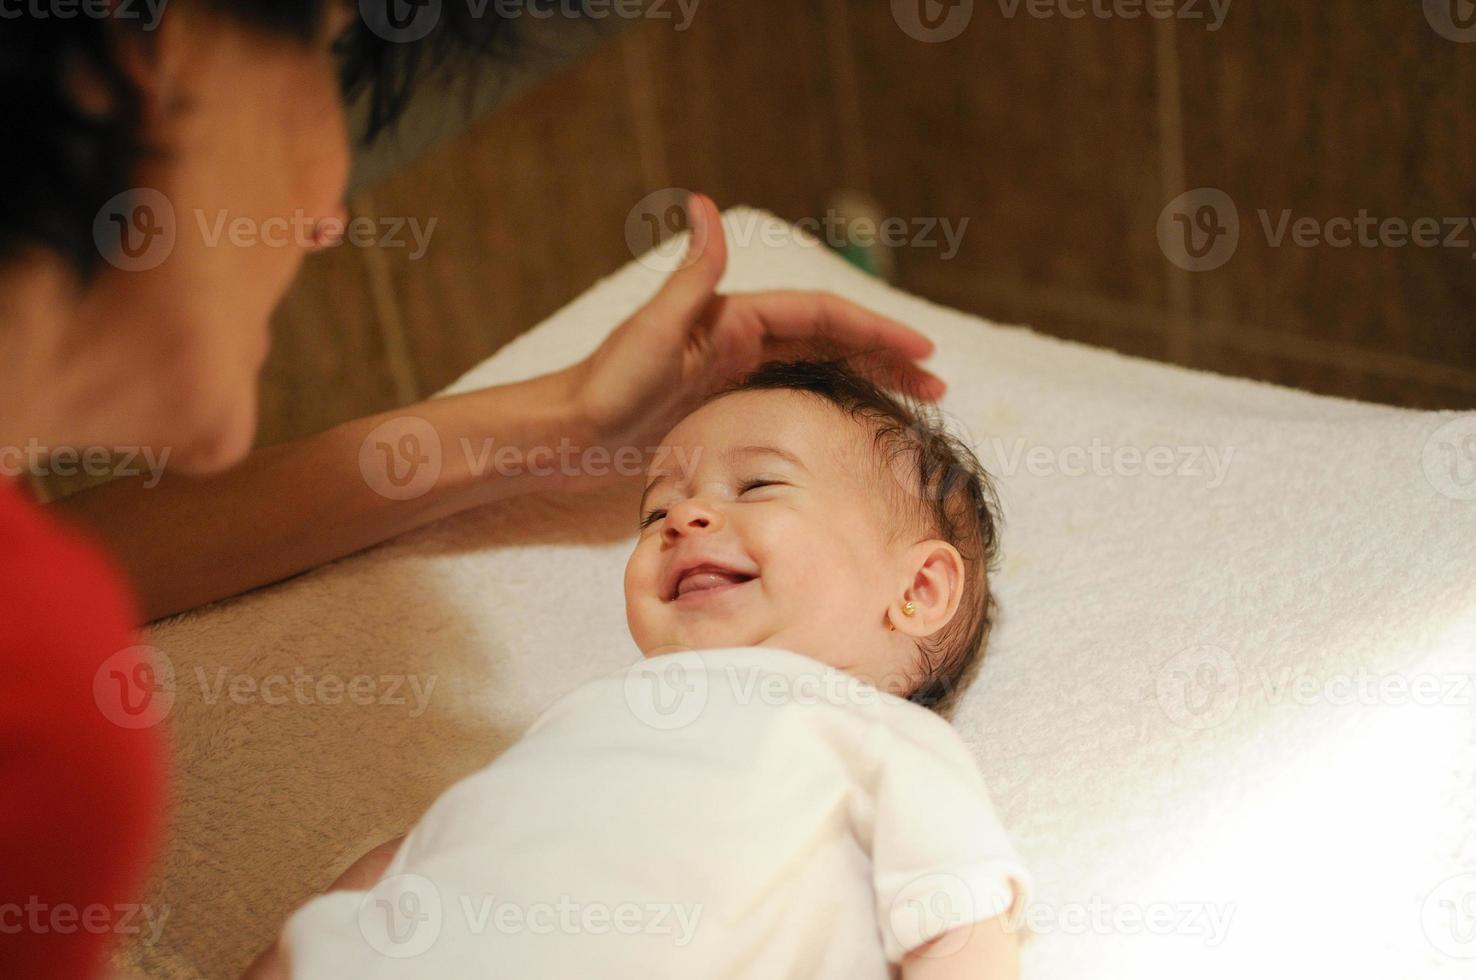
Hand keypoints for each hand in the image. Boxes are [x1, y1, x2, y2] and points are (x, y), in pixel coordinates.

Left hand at [559, 194, 945, 463]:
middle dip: (885, 359)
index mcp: (735, 318)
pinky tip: (850, 427)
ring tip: (912, 408)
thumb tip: (703, 202)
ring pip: (818, 372)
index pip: (822, 316)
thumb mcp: (654, 328)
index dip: (876, 330)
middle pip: (831, 343)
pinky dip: (829, 407)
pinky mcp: (724, 409)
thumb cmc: (606, 384)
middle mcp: (741, 341)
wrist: (566, 436)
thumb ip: (692, 272)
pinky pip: (794, 401)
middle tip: (937, 387)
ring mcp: (735, 376)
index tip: (923, 351)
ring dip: (865, 383)